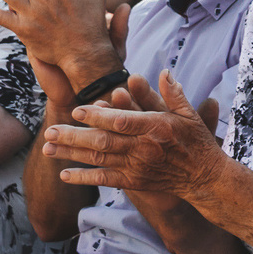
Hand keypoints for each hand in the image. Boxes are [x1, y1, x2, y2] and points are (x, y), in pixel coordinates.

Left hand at [40, 74, 227, 198]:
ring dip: (72, 154)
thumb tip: (163, 72)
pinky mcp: (134, 182)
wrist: (204, 178)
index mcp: (155, 128)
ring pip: (99, 160)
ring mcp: (137, 167)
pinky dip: (84, 177)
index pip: (122, 122)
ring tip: (48, 147)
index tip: (77, 111)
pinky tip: (64, 174)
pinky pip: (105, 179)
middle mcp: (143, 148)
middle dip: (74, 137)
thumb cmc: (196, 141)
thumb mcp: (189, 114)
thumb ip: (173, 93)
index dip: (98, 117)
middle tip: (50, 131)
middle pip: (103, 142)